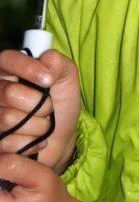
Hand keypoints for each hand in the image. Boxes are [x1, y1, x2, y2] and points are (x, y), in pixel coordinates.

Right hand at [0, 49, 79, 173]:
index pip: (8, 59)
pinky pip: (8, 142)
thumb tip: (47, 59)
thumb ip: (59, 64)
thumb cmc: (60, 103)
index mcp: (11, 69)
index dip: (27, 68)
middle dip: (39, 104)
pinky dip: (29, 142)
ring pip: (8, 118)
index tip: (49, 80)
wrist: (60, 137)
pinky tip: (35, 139)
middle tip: (50, 108)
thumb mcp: (67, 78)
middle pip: (9, 93)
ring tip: (44, 124)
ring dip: (37, 125)